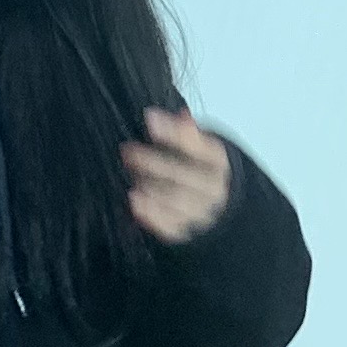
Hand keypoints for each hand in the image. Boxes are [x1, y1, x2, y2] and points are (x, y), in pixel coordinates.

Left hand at [123, 109, 233, 243]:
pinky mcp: (187, 231)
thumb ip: (188, 133)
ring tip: (132, 175)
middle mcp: (215, 189)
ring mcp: (203, 212)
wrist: (216, 205)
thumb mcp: (200, 147)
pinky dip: (152, 215)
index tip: (149, 117)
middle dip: (154, 162)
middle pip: (185, 176)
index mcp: (219, 162)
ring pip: (178, 201)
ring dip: (152, 188)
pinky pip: (171, 226)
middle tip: (128, 151)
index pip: (199, 147)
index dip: (175, 133)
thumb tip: (181, 114)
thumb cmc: (198, 168)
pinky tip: (135, 201)